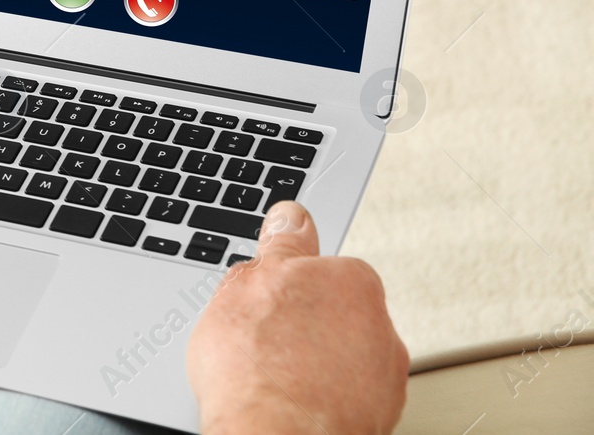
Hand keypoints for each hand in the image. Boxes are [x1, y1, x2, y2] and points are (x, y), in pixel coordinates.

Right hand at [188, 202, 407, 434]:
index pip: (320, 268)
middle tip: (261, 343)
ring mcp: (384, 378)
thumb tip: (291, 216)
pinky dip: (322, 400)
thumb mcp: (247, 282)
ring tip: (272, 381)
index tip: (265, 301)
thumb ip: (278, 246)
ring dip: (314, 365)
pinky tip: (289, 404)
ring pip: (341, 359)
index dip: (283, 285)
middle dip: (302, 325)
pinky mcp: (379, 419)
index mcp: (353, 280)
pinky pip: (346, 398)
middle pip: (333, 314)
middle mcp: (380, 327)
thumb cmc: (256, 370)